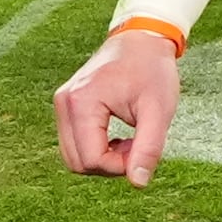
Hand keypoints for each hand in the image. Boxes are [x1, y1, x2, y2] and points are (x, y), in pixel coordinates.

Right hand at [53, 27, 182, 185]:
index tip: (142, 149)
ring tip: (129, 140)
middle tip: (137, 146)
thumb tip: (138, 183)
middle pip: (78, 163)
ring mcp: (62, 104)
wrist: (141, 38)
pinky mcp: (66, 106)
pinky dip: (96, 149)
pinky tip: (117, 136)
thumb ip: (149, 148)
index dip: (120, 166)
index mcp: (82, 103)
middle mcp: (64, 103)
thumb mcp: (158, 110)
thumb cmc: (152, 70)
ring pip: (74, 157)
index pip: (92, 160)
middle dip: (110, 165)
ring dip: (102, 159)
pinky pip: (74, 144)